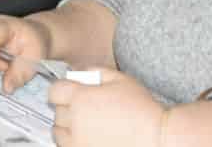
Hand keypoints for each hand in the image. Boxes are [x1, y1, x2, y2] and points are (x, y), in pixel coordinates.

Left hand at [47, 68, 164, 146]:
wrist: (156, 137)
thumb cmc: (141, 108)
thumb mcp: (120, 79)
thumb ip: (96, 71)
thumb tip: (79, 73)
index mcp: (80, 98)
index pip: (54, 91)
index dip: (63, 90)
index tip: (71, 92)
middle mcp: (74, 120)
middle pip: (57, 112)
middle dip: (68, 107)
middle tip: (85, 108)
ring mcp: (78, 142)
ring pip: (59, 133)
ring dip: (67, 127)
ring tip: (85, 125)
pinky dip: (73, 142)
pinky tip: (88, 138)